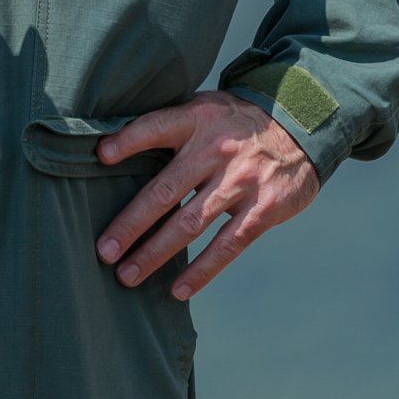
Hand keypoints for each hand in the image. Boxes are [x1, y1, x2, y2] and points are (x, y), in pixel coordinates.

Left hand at [93, 90, 319, 299]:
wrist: (299, 125)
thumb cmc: (234, 123)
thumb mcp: (203, 109)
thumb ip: (168, 126)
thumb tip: (110, 148)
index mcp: (196, 120)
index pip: (155, 127)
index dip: (127, 141)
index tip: (99, 156)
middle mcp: (215, 151)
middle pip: (165, 191)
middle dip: (131, 224)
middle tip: (103, 252)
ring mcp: (240, 182)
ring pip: (189, 224)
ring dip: (155, 253)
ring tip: (128, 275)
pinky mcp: (262, 209)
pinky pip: (226, 246)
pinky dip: (201, 271)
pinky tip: (178, 289)